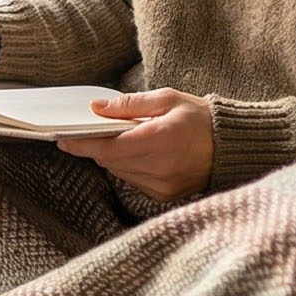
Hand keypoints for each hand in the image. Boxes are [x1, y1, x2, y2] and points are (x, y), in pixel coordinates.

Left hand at [59, 89, 213, 201]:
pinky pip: (133, 180)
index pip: (109, 147)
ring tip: (116, 138)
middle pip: (110, 161)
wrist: (232, 147)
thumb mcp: (166, 99)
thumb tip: (96, 108)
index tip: (63, 138)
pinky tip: (137, 152)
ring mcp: (162, 185)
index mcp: (161, 140)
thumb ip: (129, 105)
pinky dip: (128, 166)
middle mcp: (160, 167)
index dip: (82, 143)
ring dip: (112, 156)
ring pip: (119, 172)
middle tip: (83, 131)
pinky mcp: (164, 195)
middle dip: (95, 146)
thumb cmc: (200, 118)